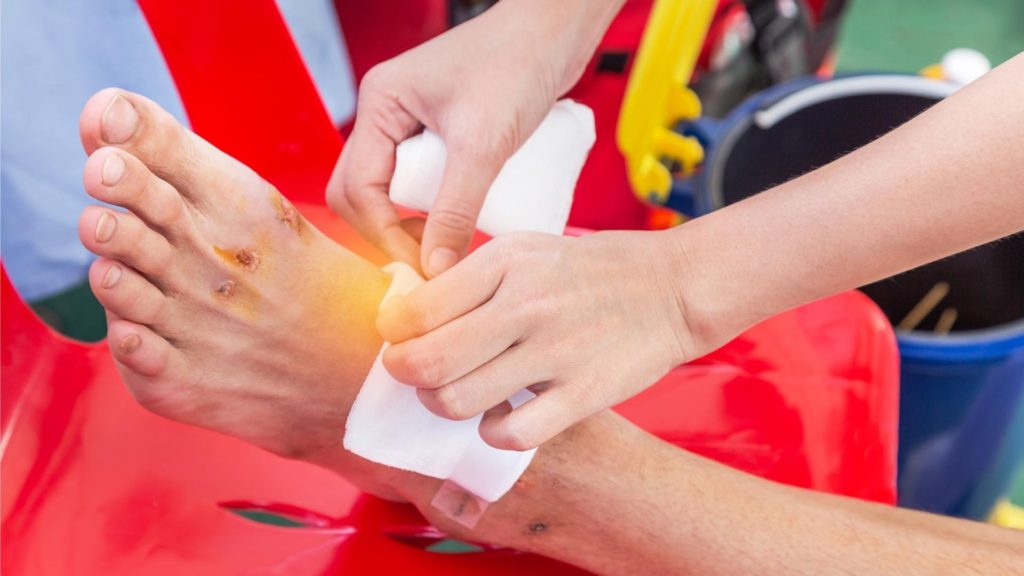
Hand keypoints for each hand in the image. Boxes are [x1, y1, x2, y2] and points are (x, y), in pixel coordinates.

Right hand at [327, 1, 600, 275]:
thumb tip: (434, 269)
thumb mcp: (483, 144)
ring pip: (392, 189)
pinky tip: (460, 224)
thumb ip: (456, 208)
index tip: (421, 267)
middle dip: (388, 232)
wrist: (557, 31)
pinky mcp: (443, 132)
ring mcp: (412, 123)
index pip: (357, 188)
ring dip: (411, 223)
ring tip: (447, 246)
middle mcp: (387, 113)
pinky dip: (434, 207)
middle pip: (363, 192)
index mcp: (379, 104)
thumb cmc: (518, 65)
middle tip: (429, 260)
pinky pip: (424, 181)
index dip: (384, 234)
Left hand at [376, 231, 704, 449]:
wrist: (671, 288)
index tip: (398, 337)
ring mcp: (556, 352)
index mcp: (505, 262)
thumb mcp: (524, 251)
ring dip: (442, 404)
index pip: (416, 307)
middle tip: (411, 371)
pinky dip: (492, 432)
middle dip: (402, 373)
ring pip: (458, 401)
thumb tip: (403, 309)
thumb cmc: (585, 272)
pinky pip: (511, 433)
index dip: (392, 331)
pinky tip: (499, 416)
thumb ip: (467, 278)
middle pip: (426, 360)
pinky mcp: (583, 393)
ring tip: (454, 392)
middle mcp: (527, 304)